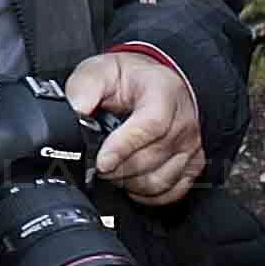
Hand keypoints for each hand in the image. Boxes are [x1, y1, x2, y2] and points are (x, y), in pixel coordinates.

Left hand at [63, 45, 207, 205]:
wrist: (154, 83)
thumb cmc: (129, 79)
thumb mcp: (100, 71)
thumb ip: (83, 90)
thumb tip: (71, 116)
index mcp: (163, 93)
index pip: (151, 126)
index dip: (124, 147)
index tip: (101, 161)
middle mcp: (183, 121)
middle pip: (151, 158)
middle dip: (117, 168)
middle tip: (97, 163)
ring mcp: (190, 145)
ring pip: (158, 180)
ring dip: (129, 182)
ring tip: (114, 169)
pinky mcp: (193, 164)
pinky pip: (170, 192)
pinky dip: (146, 194)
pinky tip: (133, 180)